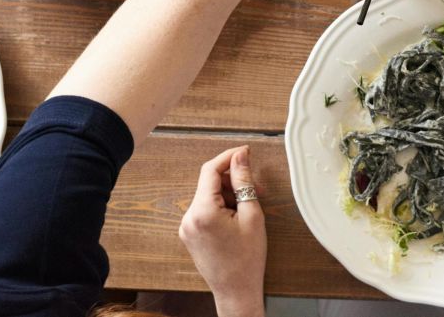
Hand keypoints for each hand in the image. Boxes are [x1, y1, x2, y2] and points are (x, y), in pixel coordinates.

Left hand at [178, 146, 266, 316]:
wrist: (236, 291)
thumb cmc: (246, 259)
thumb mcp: (252, 215)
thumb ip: (244, 182)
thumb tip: (240, 157)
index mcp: (202, 212)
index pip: (210, 170)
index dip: (229, 157)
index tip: (245, 152)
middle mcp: (188, 218)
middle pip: (209, 183)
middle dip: (232, 180)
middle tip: (256, 186)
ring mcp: (186, 227)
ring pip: (208, 196)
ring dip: (228, 194)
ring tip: (249, 206)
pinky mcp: (189, 234)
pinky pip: (204, 209)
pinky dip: (220, 206)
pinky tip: (237, 215)